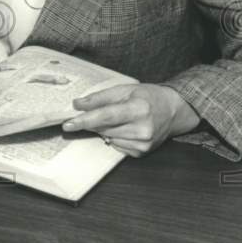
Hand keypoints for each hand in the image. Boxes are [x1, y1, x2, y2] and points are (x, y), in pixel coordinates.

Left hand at [61, 83, 200, 156]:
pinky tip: (125, 128)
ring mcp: (143, 144)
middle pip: (104, 128)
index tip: (67, 124)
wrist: (173, 110)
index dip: (84, 120)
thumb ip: (100, 97)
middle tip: (93, 113)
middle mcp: (143, 129)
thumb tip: (77, 105)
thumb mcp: (125, 89)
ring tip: (118, 118)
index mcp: (139, 109)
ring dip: (104, 129)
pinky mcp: (142, 152)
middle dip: (93, 121)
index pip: (106, 116)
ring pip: (108, 137)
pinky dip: (114, 136)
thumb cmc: (148, 97)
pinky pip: (116, 145)